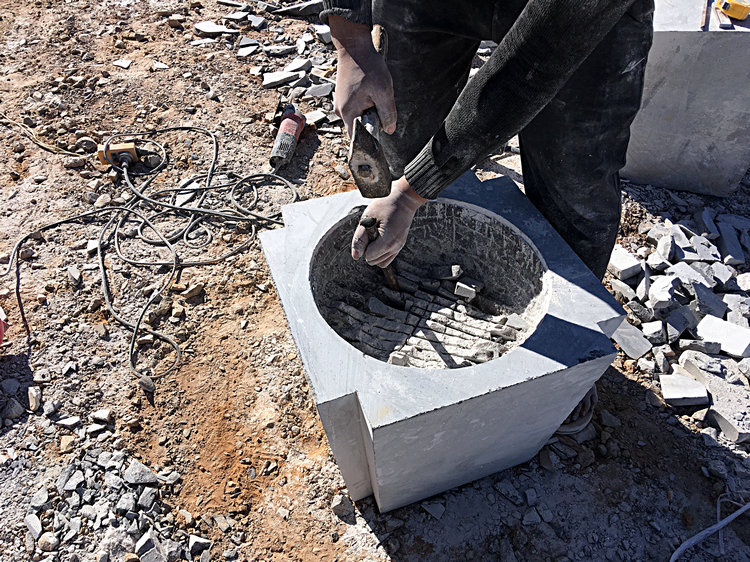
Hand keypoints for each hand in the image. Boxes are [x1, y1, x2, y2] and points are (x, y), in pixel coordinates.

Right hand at [329, 15, 396, 136]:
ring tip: (372, 92)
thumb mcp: (383, 91)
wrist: (354, 47)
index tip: (380, 132)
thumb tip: (389, 130)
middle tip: (379, 101)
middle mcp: (340, 111)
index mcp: (348, 112)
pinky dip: (365, 102)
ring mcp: (340, 103)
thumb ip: (387, 113)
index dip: (370, 139)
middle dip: (372, 120)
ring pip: (359, 116)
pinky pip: (356, 108)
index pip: (358, 138)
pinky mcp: (343, 97)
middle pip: (360, 127)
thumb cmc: (367, 66)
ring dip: (369, 110)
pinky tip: (368, 89)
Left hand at [351, 177, 427, 267]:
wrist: (403, 201)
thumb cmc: (384, 207)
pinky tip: (379, 240)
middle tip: (372, 232)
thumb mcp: (367, 219)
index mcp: (387, 242)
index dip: (364, 245)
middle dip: (368, 249)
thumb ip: (359, 238)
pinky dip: (380, 253)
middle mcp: (395, 248)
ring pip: (380, 262)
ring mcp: (398, 248)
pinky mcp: (399, 246)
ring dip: (374, 252)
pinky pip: (386, 259)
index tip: (368, 231)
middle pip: (373, 261)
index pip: (368, 256)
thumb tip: (355, 256)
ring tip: (377, 235)